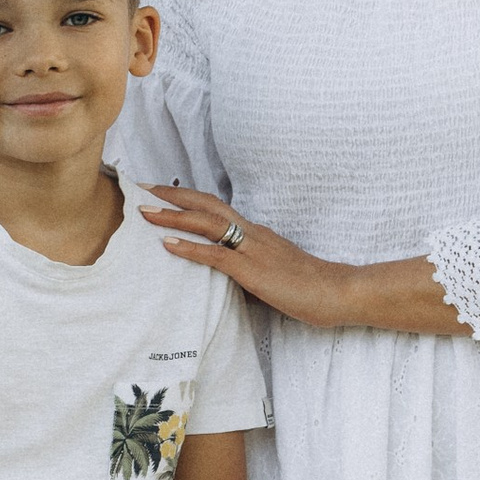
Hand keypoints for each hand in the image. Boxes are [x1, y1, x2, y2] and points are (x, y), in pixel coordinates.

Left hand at [137, 184, 356, 327]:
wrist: (337, 291)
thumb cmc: (308, 286)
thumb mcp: (272, 273)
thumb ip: (248, 271)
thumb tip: (226, 280)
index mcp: (256, 233)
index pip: (216, 208)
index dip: (188, 198)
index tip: (161, 192)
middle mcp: (252, 233)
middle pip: (206, 204)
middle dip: (172, 196)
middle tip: (142, 188)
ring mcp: (252, 250)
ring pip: (206, 224)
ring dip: (172, 217)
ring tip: (145, 212)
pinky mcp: (253, 270)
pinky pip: (216, 255)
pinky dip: (189, 248)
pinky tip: (168, 244)